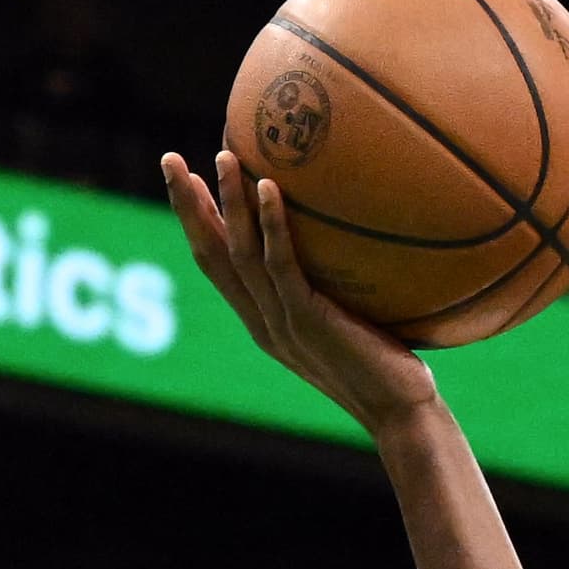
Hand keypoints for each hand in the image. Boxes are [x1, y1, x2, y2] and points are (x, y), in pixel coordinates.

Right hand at [161, 151, 440, 432]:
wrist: (398, 412)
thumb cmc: (386, 366)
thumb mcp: (347, 321)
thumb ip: (329, 290)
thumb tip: (348, 240)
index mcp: (263, 321)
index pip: (215, 264)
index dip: (195, 222)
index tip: (182, 180)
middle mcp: (261, 321)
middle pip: (210, 254)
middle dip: (187, 206)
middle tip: (169, 159)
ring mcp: (281, 322)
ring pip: (240, 254)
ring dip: (228, 204)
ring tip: (223, 157)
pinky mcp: (308, 320)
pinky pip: (283, 266)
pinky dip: (273, 225)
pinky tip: (271, 187)